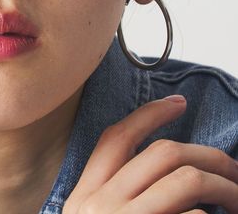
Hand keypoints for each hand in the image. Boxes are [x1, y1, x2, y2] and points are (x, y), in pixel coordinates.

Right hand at [62, 95, 237, 212]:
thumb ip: (114, 196)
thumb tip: (164, 171)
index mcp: (83, 197)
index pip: (115, 138)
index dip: (148, 114)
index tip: (178, 103)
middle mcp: (99, 205)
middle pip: (162, 153)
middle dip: (208, 155)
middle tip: (234, 169)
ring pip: (186, 178)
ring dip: (223, 186)